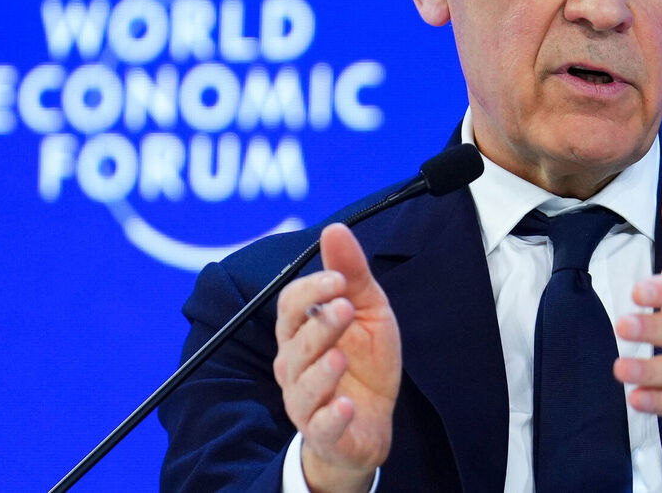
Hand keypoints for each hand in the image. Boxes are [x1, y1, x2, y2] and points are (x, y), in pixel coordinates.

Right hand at [273, 223, 401, 491]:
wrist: (371, 420)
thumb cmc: (364, 360)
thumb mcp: (368, 310)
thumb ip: (351, 273)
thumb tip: (334, 229)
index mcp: (301, 333)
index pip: (290, 306)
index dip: (310, 290)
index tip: (338, 279)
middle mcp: (295, 366)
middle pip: (295, 343)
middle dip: (319, 324)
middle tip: (345, 308)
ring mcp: (306, 401)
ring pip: (303, 385)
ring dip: (322, 370)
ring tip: (342, 356)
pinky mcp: (324, 433)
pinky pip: (320, 426)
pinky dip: (331, 416)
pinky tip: (345, 405)